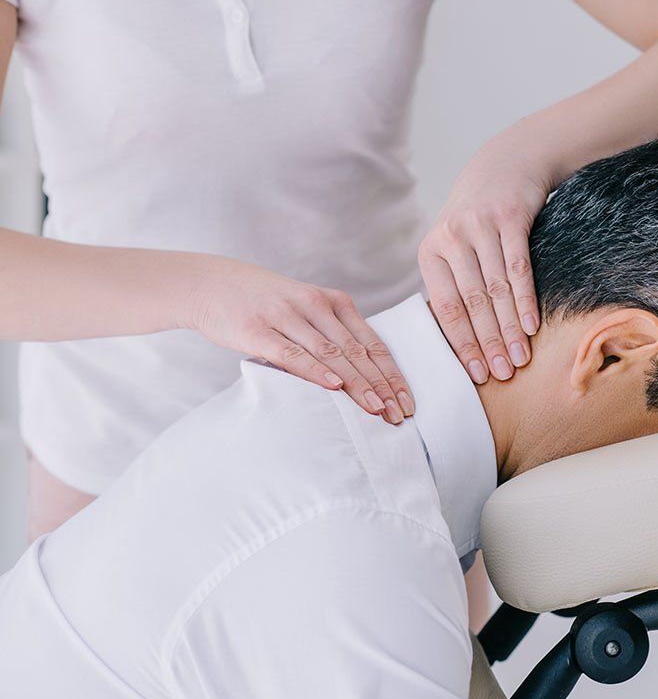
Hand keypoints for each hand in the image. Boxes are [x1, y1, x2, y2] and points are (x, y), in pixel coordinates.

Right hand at [185, 255, 412, 423]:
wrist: (211, 283)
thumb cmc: (266, 304)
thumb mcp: (306, 310)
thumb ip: (333, 335)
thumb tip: (367, 376)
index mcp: (335, 302)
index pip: (372, 343)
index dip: (392, 374)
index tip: (407, 402)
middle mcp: (315, 305)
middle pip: (357, 352)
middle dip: (382, 386)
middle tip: (398, 415)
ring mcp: (287, 315)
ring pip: (331, 354)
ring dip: (357, 385)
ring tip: (375, 409)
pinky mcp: (258, 329)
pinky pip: (293, 353)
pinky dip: (315, 371)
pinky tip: (334, 387)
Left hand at [418, 145, 548, 382]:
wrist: (504, 166)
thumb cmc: (477, 219)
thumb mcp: (454, 246)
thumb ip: (453, 286)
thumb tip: (460, 342)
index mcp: (431, 253)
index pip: (446, 308)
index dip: (461, 343)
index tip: (475, 374)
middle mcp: (451, 239)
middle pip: (472, 303)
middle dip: (488, 343)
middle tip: (502, 374)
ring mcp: (480, 227)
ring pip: (496, 290)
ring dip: (509, 329)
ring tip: (520, 359)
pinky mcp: (509, 218)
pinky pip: (518, 268)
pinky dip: (525, 300)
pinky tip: (531, 326)